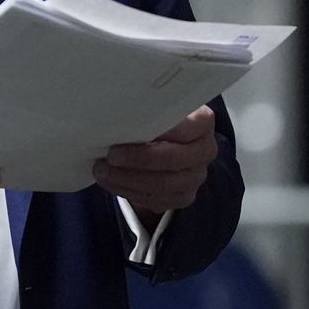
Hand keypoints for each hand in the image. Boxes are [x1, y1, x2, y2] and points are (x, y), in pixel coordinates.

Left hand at [95, 105, 217, 218]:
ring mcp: (197, 177)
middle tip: (110, 155)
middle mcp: (206, 151)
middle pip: (172, 159)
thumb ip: (147, 110)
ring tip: (102, 171)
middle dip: (137, 159)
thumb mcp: (158, 108)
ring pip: (163, 184)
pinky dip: (129, 191)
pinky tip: (111, 182)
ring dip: (128, 179)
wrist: (168, 146)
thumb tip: (118, 114)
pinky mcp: (184, 197)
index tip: (126, 129)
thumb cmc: (159, 121)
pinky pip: (156, 200)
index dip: (157, 130)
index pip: (186, 127)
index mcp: (203, 123)